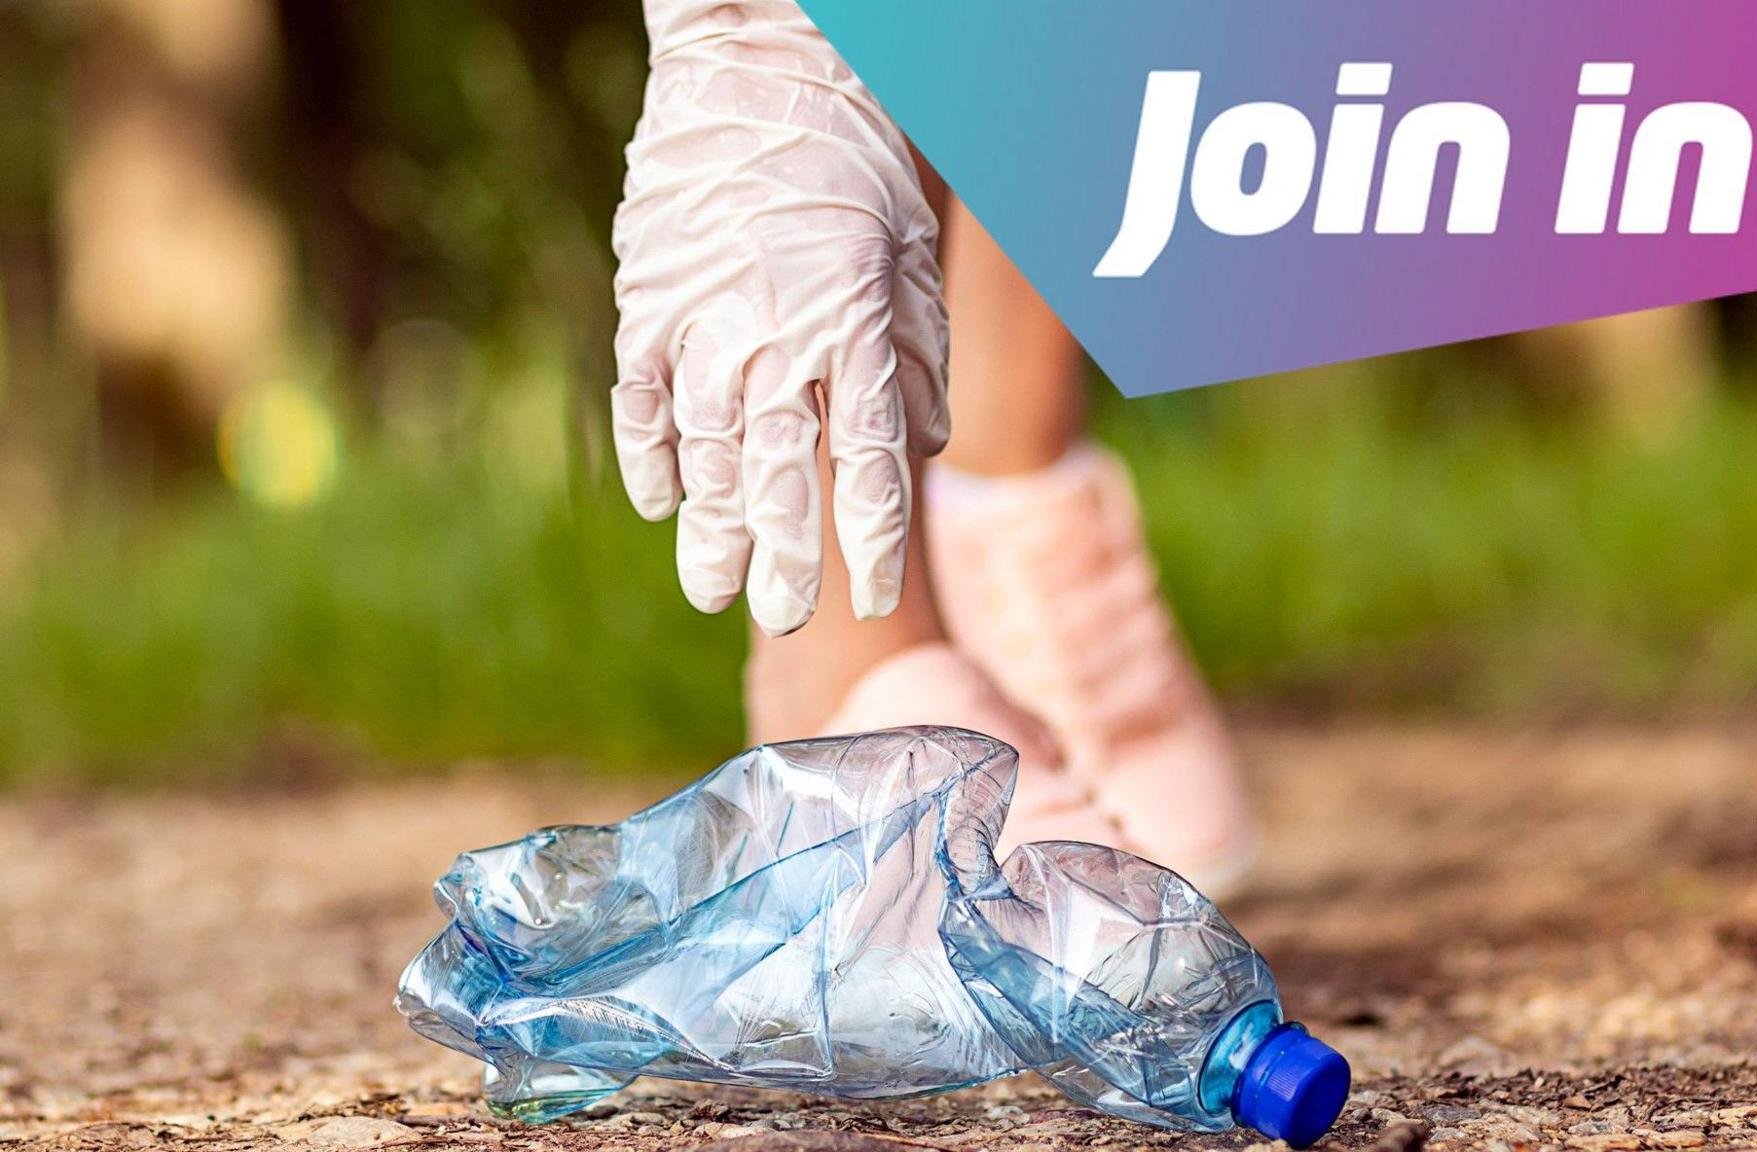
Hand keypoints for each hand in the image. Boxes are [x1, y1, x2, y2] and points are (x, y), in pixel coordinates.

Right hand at [611, 0, 947, 634]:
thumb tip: (921, 452)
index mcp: (855, 330)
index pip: (866, 465)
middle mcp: (776, 337)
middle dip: (785, 558)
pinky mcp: (648, 297)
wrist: (769, 66)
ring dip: (710, 525)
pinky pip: (641, 396)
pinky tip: (658, 501)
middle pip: (778, 475)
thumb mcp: (915, 257)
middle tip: (786, 619)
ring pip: (704, 449)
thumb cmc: (861, 162)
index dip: (868, 541)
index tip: (872, 596)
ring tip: (712, 589)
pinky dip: (648, 452)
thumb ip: (916, 361)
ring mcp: (702, 319)